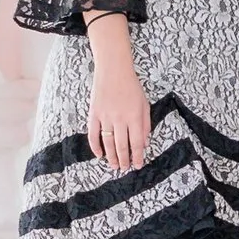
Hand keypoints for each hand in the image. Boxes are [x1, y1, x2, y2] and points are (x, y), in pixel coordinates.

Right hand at [85, 34, 152, 174]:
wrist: (113, 70)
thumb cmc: (132, 86)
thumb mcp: (144, 104)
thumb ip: (145, 125)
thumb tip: (144, 144)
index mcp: (135, 117)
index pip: (136, 143)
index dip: (137, 156)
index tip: (137, 165)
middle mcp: (120, 119)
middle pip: (121, 146)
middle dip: (124, 160)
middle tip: (124, 168)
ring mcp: (105, 117)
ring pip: (107, 142)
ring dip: (111, 156)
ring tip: (114, 165)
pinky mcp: (94, 114)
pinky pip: (93, 134)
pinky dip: (95, 146)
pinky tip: (99, 154)